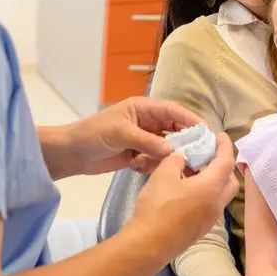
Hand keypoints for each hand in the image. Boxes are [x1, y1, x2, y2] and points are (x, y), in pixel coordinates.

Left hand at [64, 97, 202, 174]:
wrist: (71, 153)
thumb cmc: (94, 134)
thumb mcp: (121, 133)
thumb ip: (147, 141)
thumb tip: (172, 150)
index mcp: (143, 108)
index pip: (173, 111)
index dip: (189, 119)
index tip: (204, 132)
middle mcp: (147, 122)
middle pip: (174, 129)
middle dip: (184, 140)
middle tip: (198, 153)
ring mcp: (143, 139)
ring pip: (166, 146)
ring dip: (167, 156)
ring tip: (169, 165)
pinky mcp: (138, 155)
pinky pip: (155, 160)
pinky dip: (152, 165)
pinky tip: (138, 167)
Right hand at [129, 132, 239, 260]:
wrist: (148, 244)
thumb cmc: (157, 206)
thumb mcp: (163, 175)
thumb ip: (176, 160)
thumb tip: (182, 159)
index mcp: (211, 187)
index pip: (227, 162)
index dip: (225, 146)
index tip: (221, 135)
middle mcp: (217, 204)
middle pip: (231, 181)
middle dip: (225, 166)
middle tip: (210, 156)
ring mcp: (210, 219)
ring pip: (221, 195)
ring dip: (214, 181)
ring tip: (195, 172)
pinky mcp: (201, 229)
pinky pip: (210, 206)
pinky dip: (206, 194)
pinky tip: (187, 191)